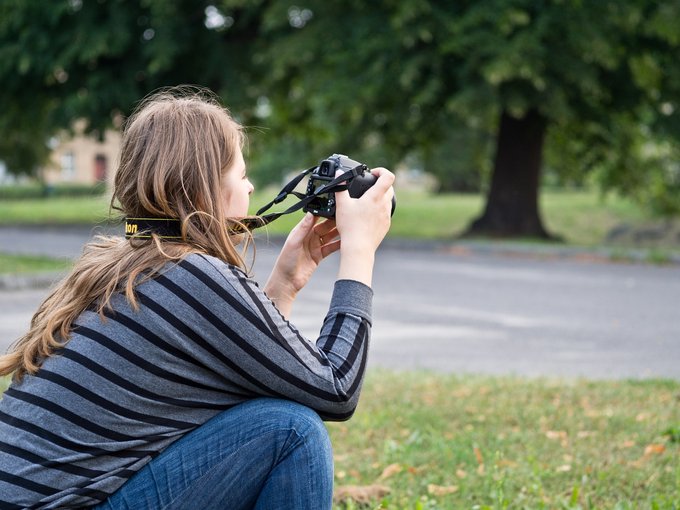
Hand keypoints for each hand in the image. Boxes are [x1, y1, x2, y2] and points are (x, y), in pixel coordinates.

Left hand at [264, 213, 339, 316]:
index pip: (314, 218)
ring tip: (348, 227)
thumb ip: (303, 228)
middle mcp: (308, 237)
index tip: (333, 207)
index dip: (323, 212)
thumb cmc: (285, 261)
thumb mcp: (294, 242)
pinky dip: (338, 244)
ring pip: (329, 236)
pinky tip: (346, 241)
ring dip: (337, 232)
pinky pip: (330, 248)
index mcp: (301, 231)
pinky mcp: (319, 256)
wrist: (287, 281)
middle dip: (333, 222)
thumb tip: (311, 213)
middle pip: (324, 226)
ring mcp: (314, 246)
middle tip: (345, 217)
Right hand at [334, 167, 394, 285]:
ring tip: (366, 201)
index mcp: (375, 197)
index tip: (372, 174)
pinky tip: (367, 215)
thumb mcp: (342, 205)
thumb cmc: (350, 227)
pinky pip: (385, 213)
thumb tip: (338, 173)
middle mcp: (384, 205)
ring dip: (380, 197)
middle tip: (368, 187)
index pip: (388, 176)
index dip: (382, 171)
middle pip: (390, 188)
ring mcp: (386, 216)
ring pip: (388, 201)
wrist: (359, 248)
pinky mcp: (385, 225)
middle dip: (380, 184)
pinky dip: (379, 210)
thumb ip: (340, 187)